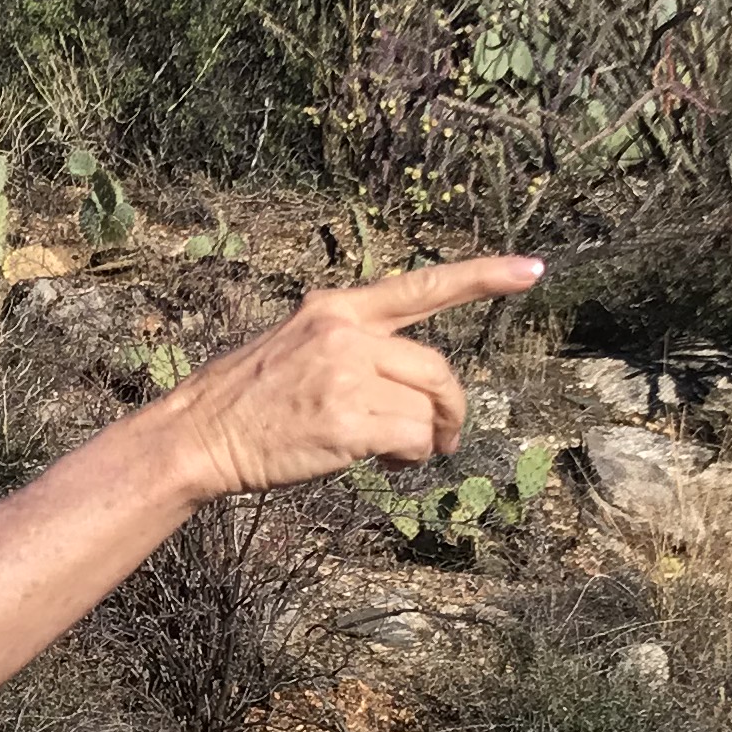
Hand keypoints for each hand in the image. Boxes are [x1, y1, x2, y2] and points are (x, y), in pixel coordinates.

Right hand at [155, 254, 545, 498]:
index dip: (485, 276)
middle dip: (451, 408)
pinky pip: (411, 440)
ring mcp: (346, 375)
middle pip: (438, 368)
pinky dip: (407, 458)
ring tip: (396, 453)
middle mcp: (346, 332)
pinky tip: (378, 462)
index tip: (533, 269)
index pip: (423, 286)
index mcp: (337, 308)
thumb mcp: (297, 345)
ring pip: (427, 410)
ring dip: (423, 440)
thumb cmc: (246, 401)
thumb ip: (352, 345)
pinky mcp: (347, 419)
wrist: (199, 436)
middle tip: (444, 438)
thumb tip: (407, 381)